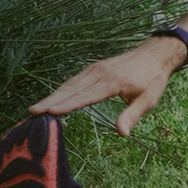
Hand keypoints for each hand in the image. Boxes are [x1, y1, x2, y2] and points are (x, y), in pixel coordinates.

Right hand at [29, 38, 186, 135]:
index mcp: (112, 81)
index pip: (86, 95)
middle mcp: (99, 73)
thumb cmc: (152, 79)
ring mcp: (95, 68)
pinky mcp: (94, 68)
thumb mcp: (148, 99)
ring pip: (70, 84)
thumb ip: (132, 115)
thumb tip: (122, 133)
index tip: (50, 111)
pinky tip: (52, 99)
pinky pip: (74, 80)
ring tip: (36, 108)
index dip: (68, 104)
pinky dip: (61, 90)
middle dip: (51, 100)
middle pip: (72, 88)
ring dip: (53, 95)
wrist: (155, 54)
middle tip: (32, 112)